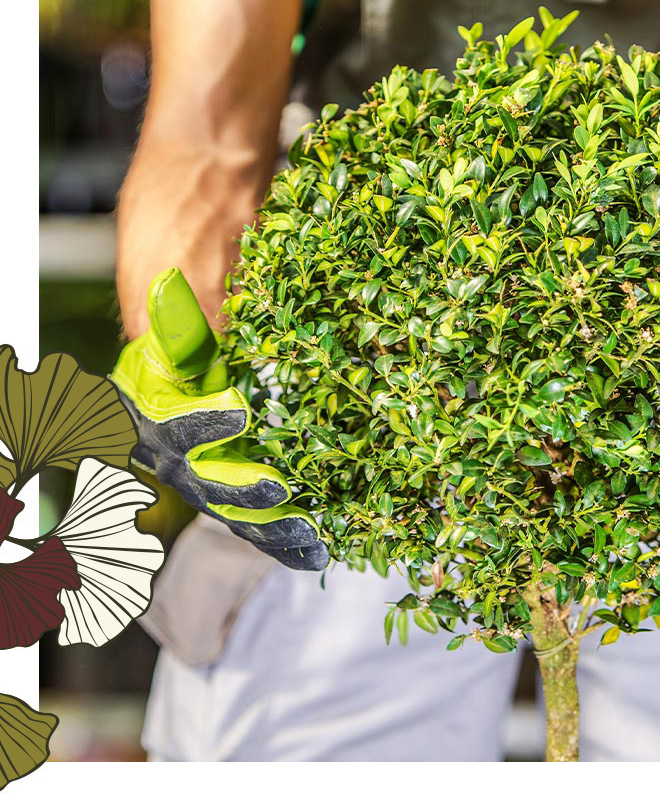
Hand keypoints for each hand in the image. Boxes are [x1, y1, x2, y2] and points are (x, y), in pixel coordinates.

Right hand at [111, 268, 328, 570]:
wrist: (166, 388)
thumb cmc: (175, 355)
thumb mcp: (175, 336)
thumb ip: (177, 324)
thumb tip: (170, 287)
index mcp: (155, 420)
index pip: (173, 423)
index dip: (202, 420)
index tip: (239, 411)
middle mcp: (176, 463)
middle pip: (206, 483)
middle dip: (243, 489)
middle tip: (282, 489)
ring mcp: (206, 487)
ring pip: (236, 515)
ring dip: (272, 528)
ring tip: (314, 539)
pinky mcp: (233, 501)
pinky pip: (257, 526)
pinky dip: (285, 542)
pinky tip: (320, 554)